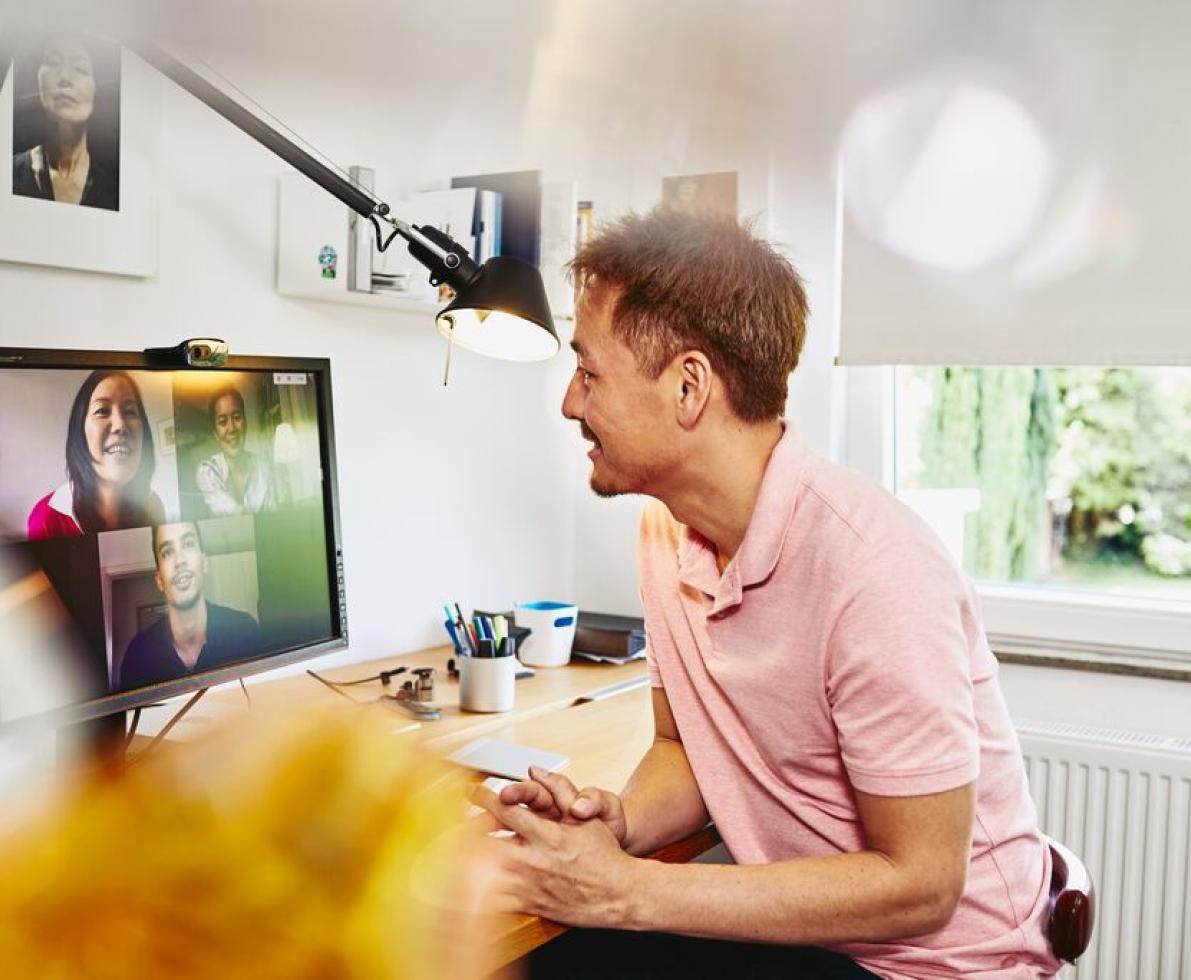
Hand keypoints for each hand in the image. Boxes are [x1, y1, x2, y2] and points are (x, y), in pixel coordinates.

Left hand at [472, 780, 643, 926]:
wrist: (620, 896)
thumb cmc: (605, 856)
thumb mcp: (587, 819)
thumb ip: (561, 792)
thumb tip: (536, 771)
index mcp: (547, 835)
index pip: (506, 810)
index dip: (484, 797)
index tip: (472, 791)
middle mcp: (534, 860)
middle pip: (486, 842)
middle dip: (467, 830)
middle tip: (457, 823)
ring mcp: (530, 886)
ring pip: (484, 873)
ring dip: (469, 859)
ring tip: (457, 849)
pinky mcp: (529, 905)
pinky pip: (494, 899)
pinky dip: (478, 889)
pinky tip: (470, 882)